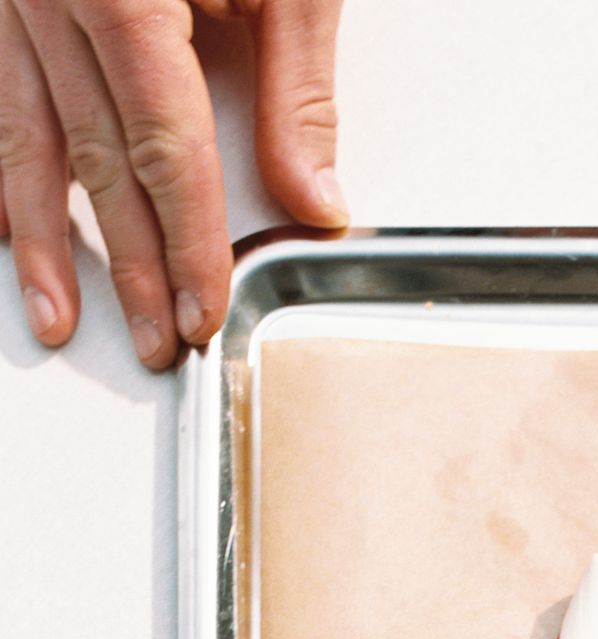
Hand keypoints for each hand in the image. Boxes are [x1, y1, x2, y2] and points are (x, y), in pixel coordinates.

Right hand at [0, 0, 344, 367]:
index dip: (187, 241)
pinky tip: (7, 228)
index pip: (165, 147)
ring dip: (46, 242)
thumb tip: (314, 198)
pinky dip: (2, 172)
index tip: (203, 308)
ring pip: (27, 138)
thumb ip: (299, 87)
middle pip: (99, 161)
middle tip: (156, 340)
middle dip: (131, 267)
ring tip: (59, 316)